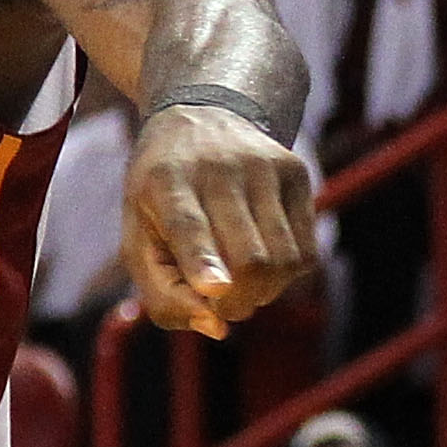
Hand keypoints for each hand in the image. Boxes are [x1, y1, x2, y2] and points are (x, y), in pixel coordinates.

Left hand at [124, 102, 313, 336]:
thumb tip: (217, 329)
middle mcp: (218, 168)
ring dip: (265, 293)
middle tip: (223, 306)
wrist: (202, 117)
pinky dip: (287, 275)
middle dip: (238, 303)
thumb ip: (163, 294)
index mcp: (165, 181)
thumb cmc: (162, 196)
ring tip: (242, 284)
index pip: (189, 225)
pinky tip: (264, 261)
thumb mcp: (140, 240)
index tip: (215, 289)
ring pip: (284, 260)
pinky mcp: (296, 171)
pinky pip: (306, 252)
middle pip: (249, 258)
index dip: (202, 261)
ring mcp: (264, 166)